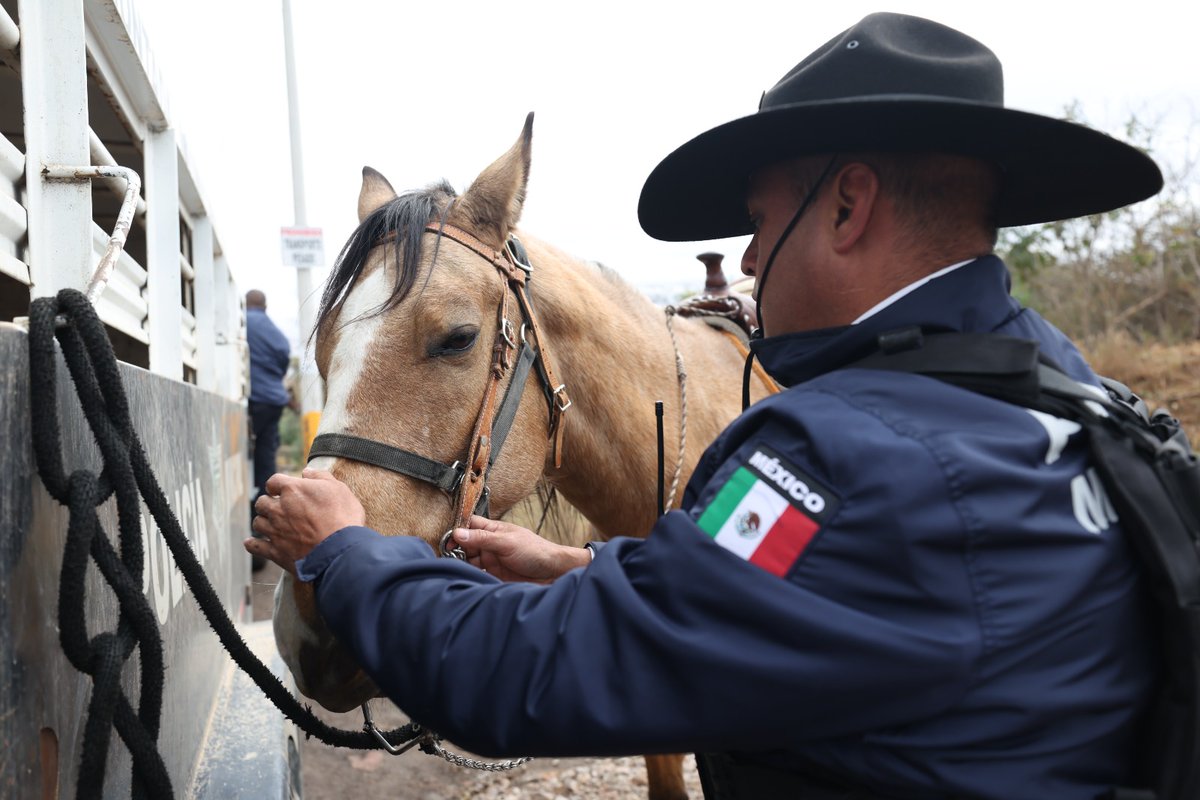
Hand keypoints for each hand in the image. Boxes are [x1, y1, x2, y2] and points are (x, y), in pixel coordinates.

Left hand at [244, 468, 365, 574]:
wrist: (340, 551)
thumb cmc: (342, 518)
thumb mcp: (338, 489)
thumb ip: (321, 477)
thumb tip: (307, 471)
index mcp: (292, 490)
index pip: (274, 481)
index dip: (277, 485)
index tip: (280, 489)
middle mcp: (279, 509)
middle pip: (261, 502)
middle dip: (268, 503)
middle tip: (277, 507)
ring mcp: (275, 531)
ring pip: (258, 523)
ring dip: (263, 521)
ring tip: (270, 524)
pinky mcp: (276, 551)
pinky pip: (256, 546)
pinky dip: (252, 544)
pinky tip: (251, 542)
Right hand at [452, 515, 590, 583]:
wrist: (553, 572)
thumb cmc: (535, 551)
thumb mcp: (506, 542)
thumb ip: (482, 538)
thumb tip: (457, 533)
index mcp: (493, 530)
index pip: (470, 525)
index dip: (457, 531)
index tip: (446, 540)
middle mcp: (490, 544)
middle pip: (465, 544)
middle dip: (455, 550)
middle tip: (447, 558)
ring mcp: (492, 560)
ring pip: (469, 561)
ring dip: (461, 564)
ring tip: (454, 569)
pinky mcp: (494, 576)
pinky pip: (477, 575)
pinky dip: (470, 576)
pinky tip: (465, 578)